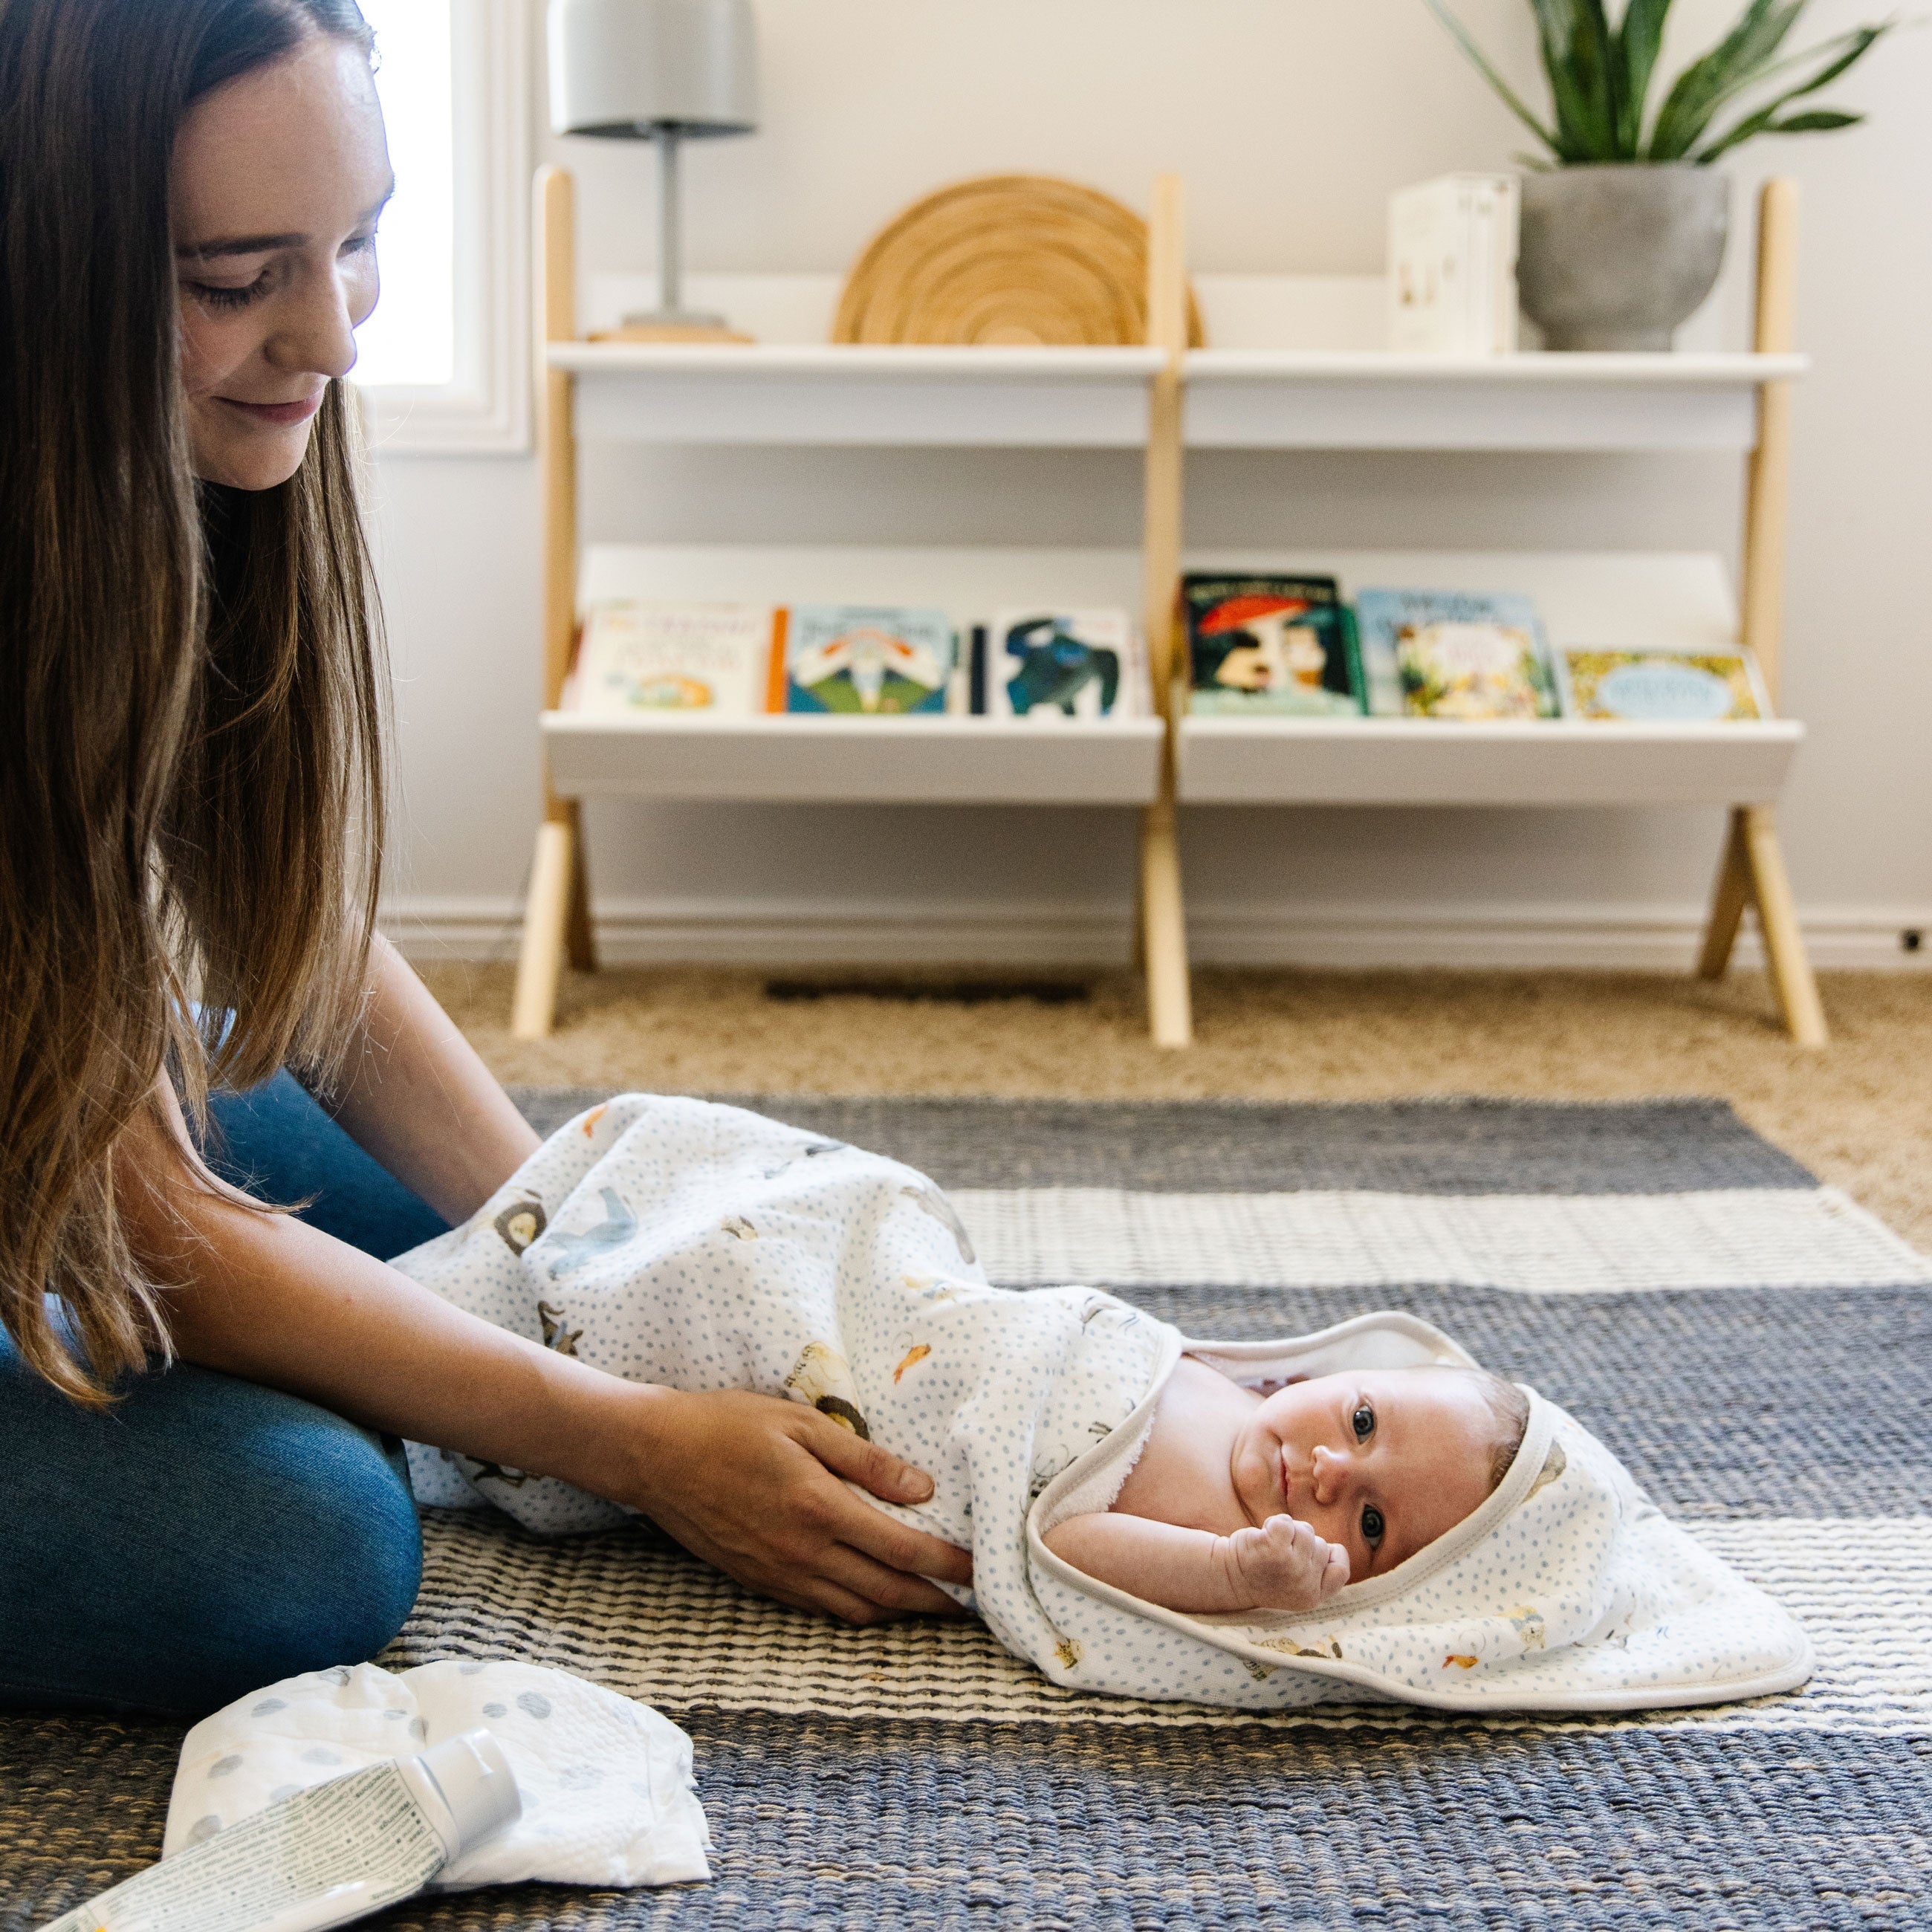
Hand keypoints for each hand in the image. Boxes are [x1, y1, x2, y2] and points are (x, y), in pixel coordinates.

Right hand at [610, 1386, 973, 1624]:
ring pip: (855, 1609)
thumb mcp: (800, 1424)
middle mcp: (803, 1552)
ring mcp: (779, 1573)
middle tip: (973, 1603)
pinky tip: (873, 1597)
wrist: (654, 1455)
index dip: (948, 1565)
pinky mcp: (759, 1581)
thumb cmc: (728, 1426)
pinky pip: (821, 1607)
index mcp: (820, 1508)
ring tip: (932, 1605)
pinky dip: (857, 1609)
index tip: (981, 1569)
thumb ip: (863, 1458)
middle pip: (887, 1592)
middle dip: (935, 1601)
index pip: (903, 1549)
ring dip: (899, 1612)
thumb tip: (920, 1487)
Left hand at [1223, 1514, 1348, 1611]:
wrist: (1227, 1576)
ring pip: (1305, 1531)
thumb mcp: (1296, 1583)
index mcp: (1313, 1597)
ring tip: (1270, 1546)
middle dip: (1301, 1543)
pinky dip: (1274, 1522)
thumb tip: (1334, 1550)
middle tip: (1280, 1555)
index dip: (1331, 1556)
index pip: (1340, 1570)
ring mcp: (1291, 1568)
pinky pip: (1286, 1522)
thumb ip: (1316, 1572)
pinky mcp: (1274, 1550)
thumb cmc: (1263, 1573)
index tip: (1310, 1556)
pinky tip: (1262, 1537)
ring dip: (1288, 1531)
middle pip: (1321, 1545)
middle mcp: (1305, 1586)